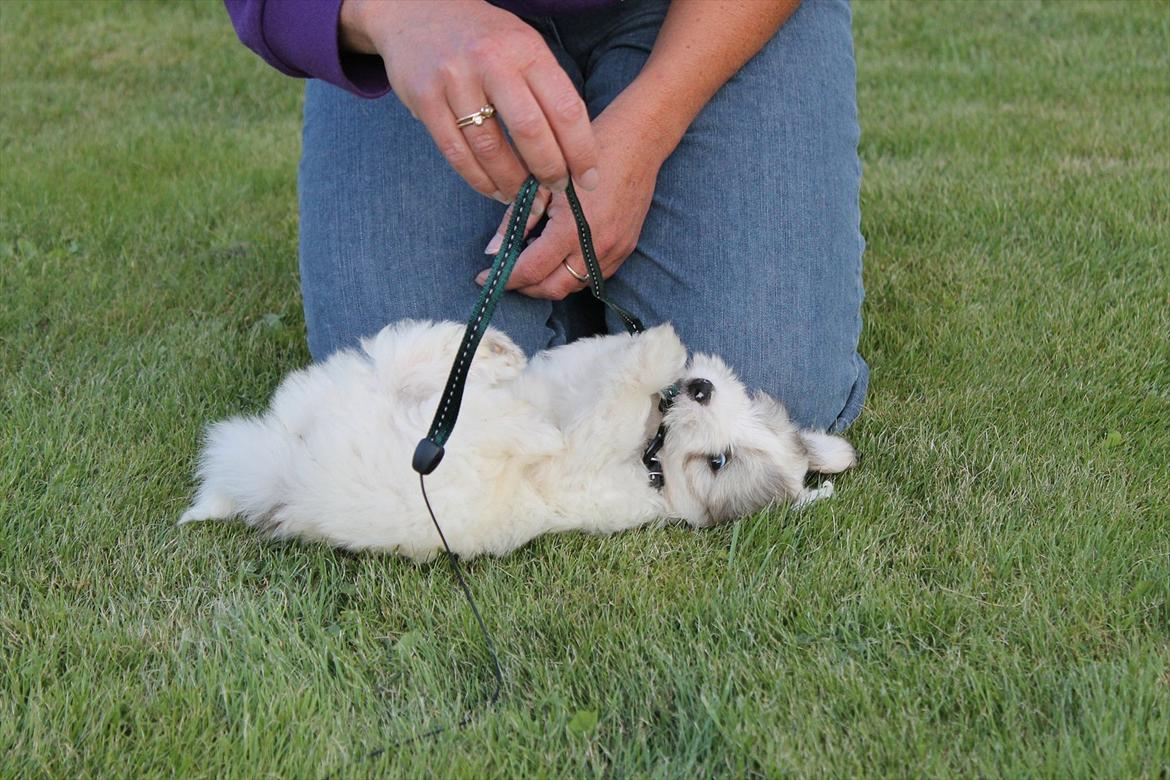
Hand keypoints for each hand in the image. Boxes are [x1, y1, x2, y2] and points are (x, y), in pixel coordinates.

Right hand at [340, 0, 598, 200]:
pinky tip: (493, 188)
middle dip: (548, 170)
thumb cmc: (482, 38)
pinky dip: (478, 179)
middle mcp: (491, 60)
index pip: (564, 107)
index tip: (587, 177)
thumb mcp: (522, 46)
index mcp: (526, 49)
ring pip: (490, 148)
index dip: (580, 150)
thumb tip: (575, 148)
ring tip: (523, 196)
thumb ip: (547, 89)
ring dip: (511, 182)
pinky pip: (456, 151)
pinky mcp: (425, 98)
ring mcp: (455, 79)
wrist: (417, 10)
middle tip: (557, 190)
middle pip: (530, 131)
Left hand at [476, 89, 670, 299]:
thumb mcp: (544, 181)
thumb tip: (494, 250)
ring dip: (550, 282)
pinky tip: (559, 257)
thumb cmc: (588, 152)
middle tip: (506, 274)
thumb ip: (518, 218)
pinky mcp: (625, 249)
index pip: (532, 270)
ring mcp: (615, 251)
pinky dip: (572, 274)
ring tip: (530, 265)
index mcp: (573, 229)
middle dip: (526, 287)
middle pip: (554, 289)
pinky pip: (594, 276)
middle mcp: (597, 247)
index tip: (484, 277)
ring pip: (575, 286)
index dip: (505, 278)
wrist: (638, 142)